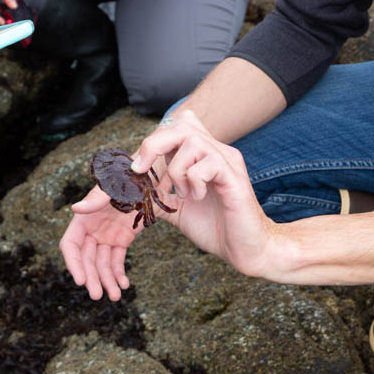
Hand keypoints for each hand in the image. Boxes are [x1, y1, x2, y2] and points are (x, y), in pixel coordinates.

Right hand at [60, 186, 144, 300]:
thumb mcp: (113, 187)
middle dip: (92, 278)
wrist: (149, 178)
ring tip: (116, 296)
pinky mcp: (121, 240)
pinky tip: (124, 284)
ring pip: (102, 264)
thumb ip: (95, 199)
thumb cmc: (127, 178)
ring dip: (107, 281)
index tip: (80, 280)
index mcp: (84, 218)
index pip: (71, 245)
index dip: (73, 263)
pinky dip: (119, 273)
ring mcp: (106, 236)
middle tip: (98, 295)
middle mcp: (92, 229)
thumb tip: (75, 209)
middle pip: (86, 260)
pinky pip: (117, 261)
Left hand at [131, 110, 280, 279]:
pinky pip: (207, 164)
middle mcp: (216, 151)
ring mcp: (227, 162)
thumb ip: (156, 194)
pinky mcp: (234, 177)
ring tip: (182, 194)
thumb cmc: (214, 226)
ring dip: (176, 170)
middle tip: (141, 170)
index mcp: (201, 155)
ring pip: (192, 141)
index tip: (136, 168)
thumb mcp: (175, 208)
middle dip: (154, 144)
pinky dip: (193, 182)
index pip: (175, 128)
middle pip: (182, 124)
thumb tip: (129, 191)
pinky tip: (197, 198)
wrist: (245, 250)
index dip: (151, 142)